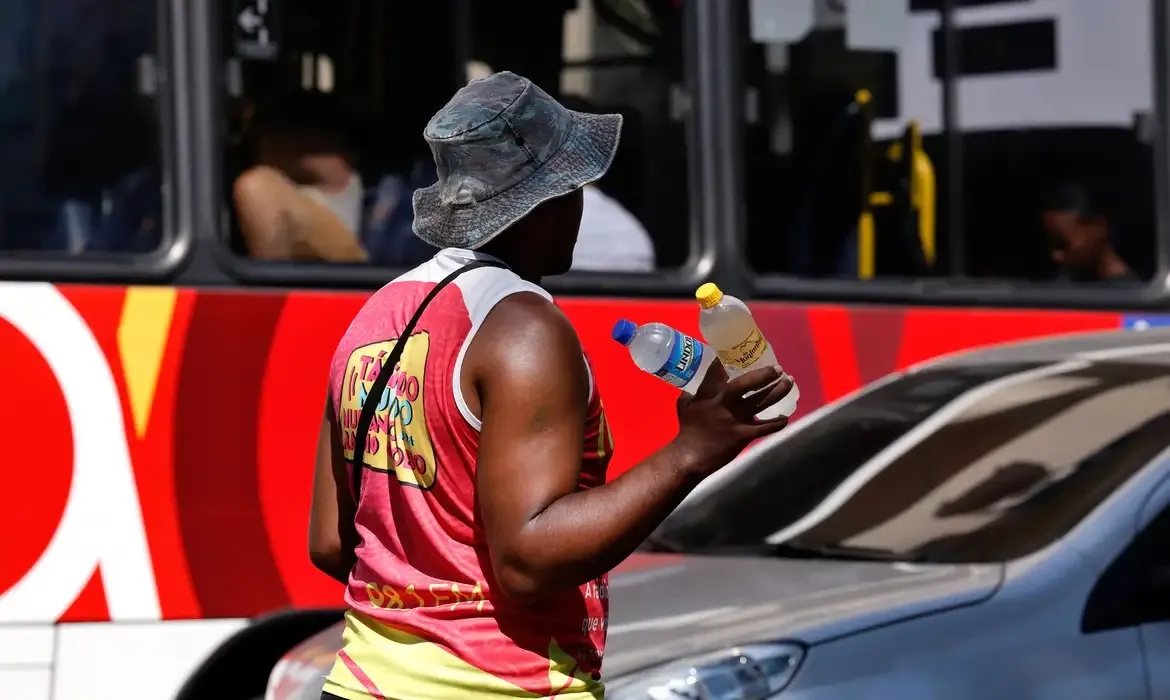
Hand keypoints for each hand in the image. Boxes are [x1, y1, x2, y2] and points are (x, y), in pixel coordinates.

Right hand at [672, 364, 792, 473]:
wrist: (690, 456)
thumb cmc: (688, 429)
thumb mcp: (685, 404)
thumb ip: (693, 392)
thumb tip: (698, 380)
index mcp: (709, 394)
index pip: (717, 371)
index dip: (728, 360)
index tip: (741, 351)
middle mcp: (725, 403)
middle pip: (747, 384)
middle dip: (764, 375)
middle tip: (778, 369)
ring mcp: (736, 419)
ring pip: (761, 402)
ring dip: (777, 392)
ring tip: (788, 383)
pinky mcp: (743, 434)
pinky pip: (765, 428)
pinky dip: (777, 423)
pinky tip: (785, 418)